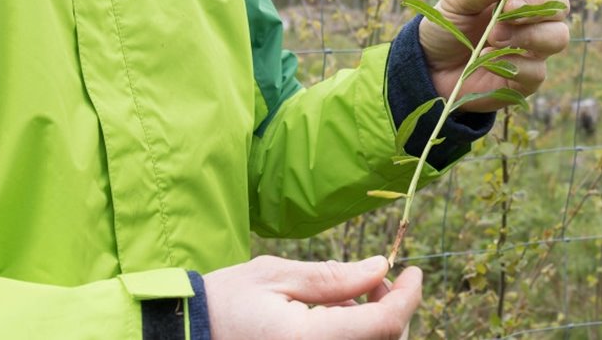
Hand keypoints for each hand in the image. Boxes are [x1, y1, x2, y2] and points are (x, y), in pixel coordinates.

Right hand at [203, 255, 421, 338]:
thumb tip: (380, 268)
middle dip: (394, 308)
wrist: (186, 335)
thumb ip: (333, 277)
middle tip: (377, 277)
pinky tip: (339, 315)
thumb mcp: (276, 276)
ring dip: (377, 323)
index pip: (384, 325)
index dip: (409, 297)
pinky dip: (357, 335)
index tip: (414, 272)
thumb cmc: (224, 302)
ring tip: (351, 295)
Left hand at [421, 0, 569, 111]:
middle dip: (536, 5)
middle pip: (560, 5)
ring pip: (558, 37)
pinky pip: (537, 71)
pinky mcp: (528, 79)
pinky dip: (513, 64)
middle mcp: (533, 19)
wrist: (432, 69)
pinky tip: (487, 60)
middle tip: (506, 9)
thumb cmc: (447, 28)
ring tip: (493, 37)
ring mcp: (533, 49)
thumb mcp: (454, 2)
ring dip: (528, 35)